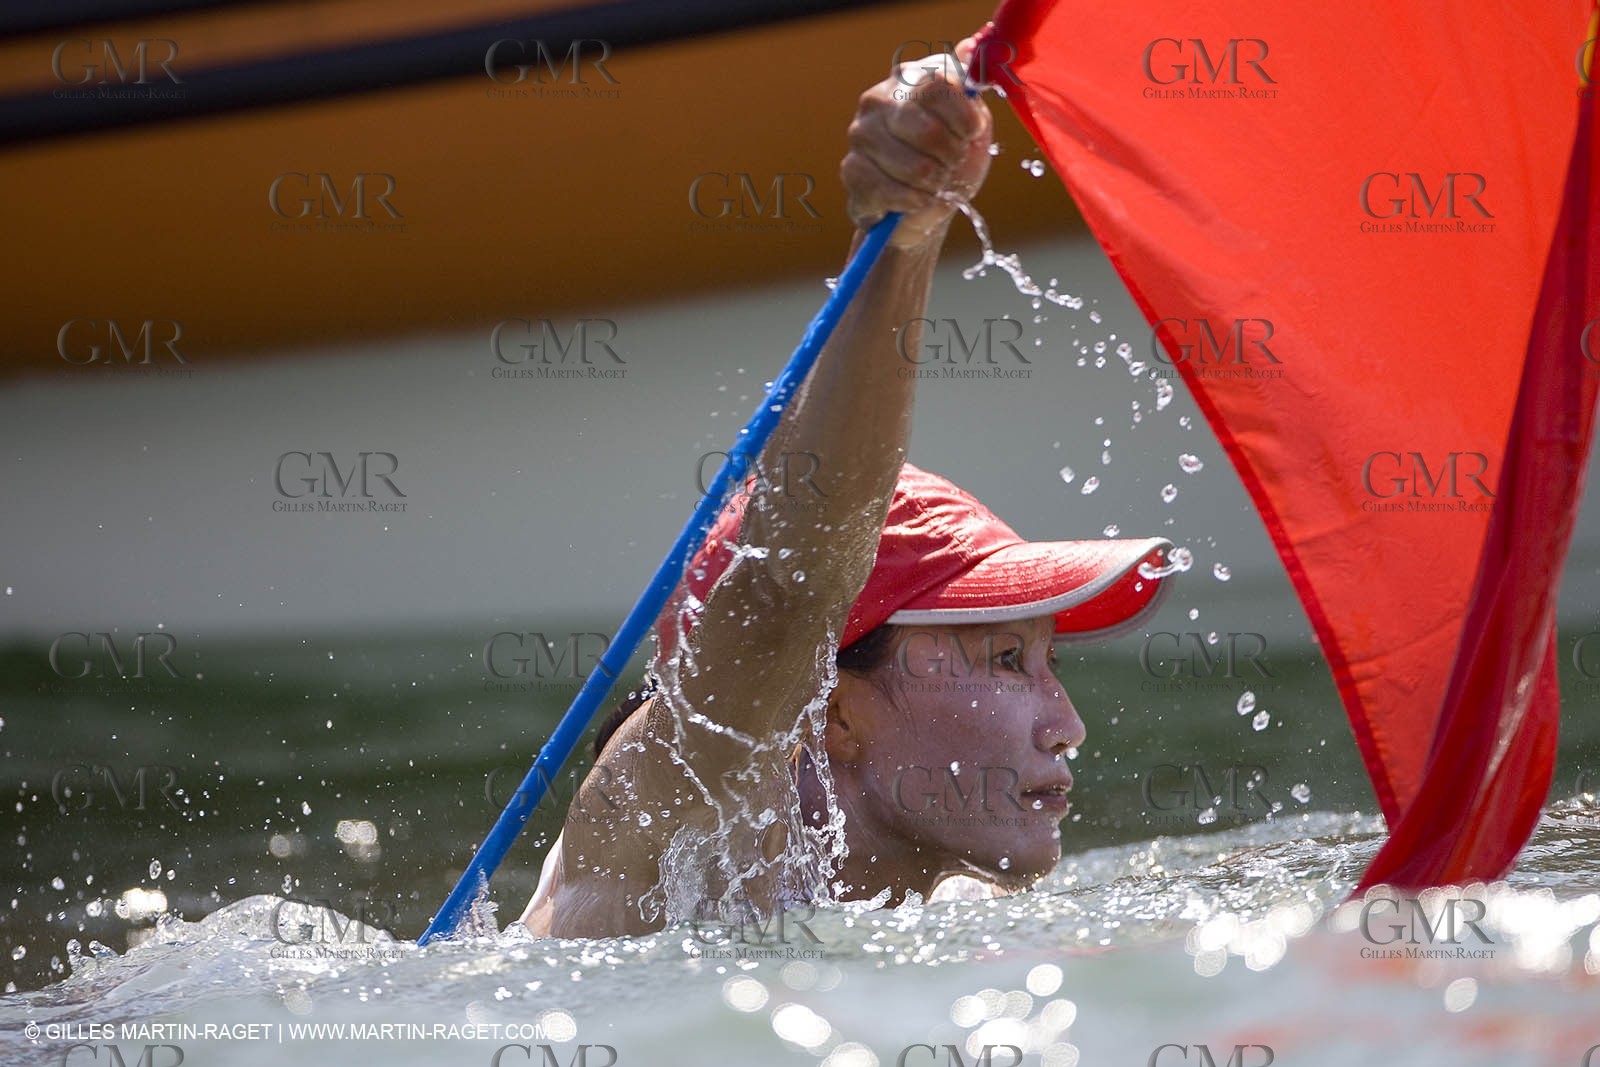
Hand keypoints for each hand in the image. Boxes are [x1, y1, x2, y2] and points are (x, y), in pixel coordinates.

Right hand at [841, 37, 993, 250]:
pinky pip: (893, 192)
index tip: (971, 133)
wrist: (923, 204)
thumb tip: (968, 48)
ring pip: (915, 168)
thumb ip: (971, 88)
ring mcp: (860, 135)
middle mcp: (878, 100)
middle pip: (928, 131)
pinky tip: (916, 198)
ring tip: (934, 184)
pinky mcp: (851, 171)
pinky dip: (914, 201)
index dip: (963, 117)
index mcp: (909, 79)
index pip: (939, 84)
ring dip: (935, 184)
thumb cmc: (948, 159)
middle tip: (951, 163)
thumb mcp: (972, 123)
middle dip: (951, 157)